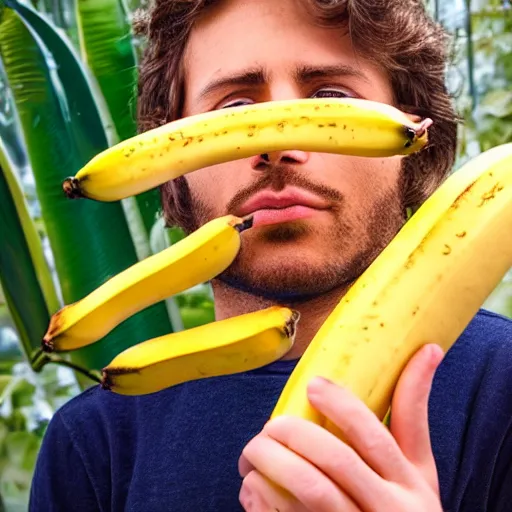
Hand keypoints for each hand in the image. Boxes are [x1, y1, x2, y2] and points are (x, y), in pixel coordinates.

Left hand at [238, 343, 444, 510]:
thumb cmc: (406, 509)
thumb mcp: (421, 470)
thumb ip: (413, 417)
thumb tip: (429, 349)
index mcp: (411, 484)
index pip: (375, 438)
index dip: (342, 407)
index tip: (313, 384)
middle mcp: (390, 510)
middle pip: (338, 461)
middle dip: (297, 434)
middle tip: (272, 425)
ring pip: (312, 491)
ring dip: (273, 465)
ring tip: (253, 453)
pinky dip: (263, 501)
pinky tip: (252, 488)